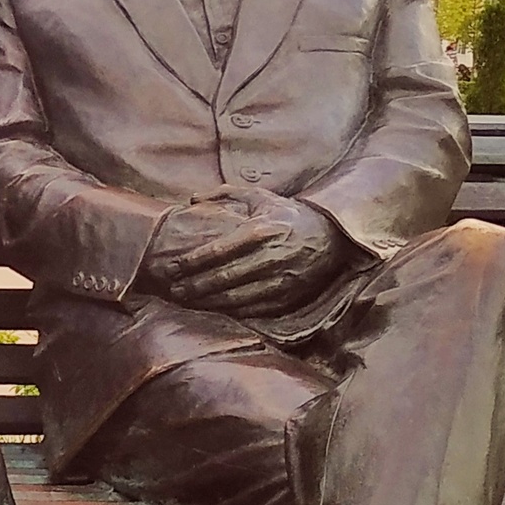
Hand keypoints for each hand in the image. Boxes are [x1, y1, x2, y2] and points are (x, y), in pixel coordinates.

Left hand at [164, 198, 351, 318]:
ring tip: (186, 301)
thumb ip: (225, 194)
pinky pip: (253, 308)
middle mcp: (272, 255)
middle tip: (172, 289)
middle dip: (193, 285)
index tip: (171, 266)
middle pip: (223, 277)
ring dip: (207, 301)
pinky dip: (230, 311)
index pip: (219, 250)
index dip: (191, 261)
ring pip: (236, 296)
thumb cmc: (288, 215)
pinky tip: (213, 308)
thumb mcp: (261, 197)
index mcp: (262, 229)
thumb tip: (192, 199)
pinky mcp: (289, 296)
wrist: (333, 235)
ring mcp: (281, 279)